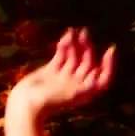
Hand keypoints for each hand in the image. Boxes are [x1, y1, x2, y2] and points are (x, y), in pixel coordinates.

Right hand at [1, 28, 115, 135]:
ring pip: (74, 57)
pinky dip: (63, 47)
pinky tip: (66, 37)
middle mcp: (76, 84)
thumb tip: (98, 72)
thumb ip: (88, 86)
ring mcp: (63, 77)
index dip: (109, 64)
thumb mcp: (73, 95)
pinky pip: (60, 56)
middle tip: (85, 33)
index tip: (109, 50)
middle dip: (88, 48)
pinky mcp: (51, 71)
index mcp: (85, 91)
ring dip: (75, 44)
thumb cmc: (49, 102)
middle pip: (87, 63)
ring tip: (75, 31)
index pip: (103, 77)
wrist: (25, 104)